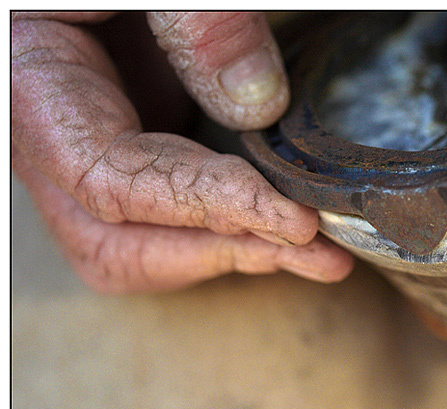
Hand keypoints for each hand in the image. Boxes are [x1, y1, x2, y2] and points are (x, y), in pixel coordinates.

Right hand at [12, 12, 353, 293]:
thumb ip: (197, 22)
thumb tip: (261, 104)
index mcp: (36, 90)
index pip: (111, 182)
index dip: (203, 206)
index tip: (290, 217)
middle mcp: (61, 137)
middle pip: (117, 243)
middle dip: (219, 253)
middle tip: (314, 252)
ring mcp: (103, 145)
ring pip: (142, 241)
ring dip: (230, 250)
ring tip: (315, 252)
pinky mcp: (142, 140)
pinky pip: (174, 210)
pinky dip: (231, 223)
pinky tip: (286, 218)